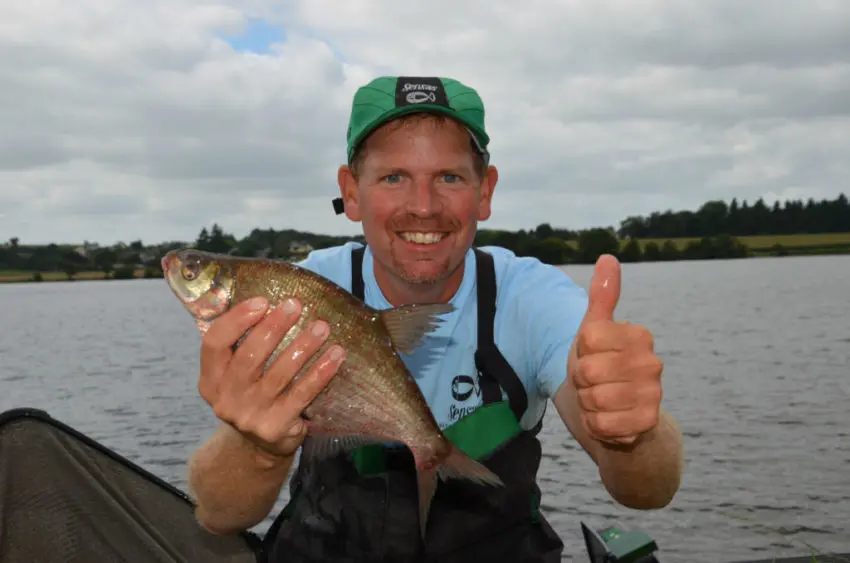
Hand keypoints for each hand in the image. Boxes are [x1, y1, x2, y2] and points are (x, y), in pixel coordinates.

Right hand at [197, 296, 344, 459]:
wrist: (259, 446)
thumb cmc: (252, 395)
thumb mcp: (235, 375)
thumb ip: (242, 345)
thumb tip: (271, 302)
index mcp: (210, 379)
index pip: (214, 343)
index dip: (237, 319)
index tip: (263, 301)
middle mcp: (226, 398)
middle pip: (249, 356)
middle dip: (274, 327)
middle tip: (296, 305)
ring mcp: (250, 415)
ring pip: (280, 374)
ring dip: (303, 346)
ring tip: (322, 327)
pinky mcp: (276, 427)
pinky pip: (302, 394)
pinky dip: (320, 372)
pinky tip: (336, 355)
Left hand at [569, 255, 662, 446]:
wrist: (622, 416)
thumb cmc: (604, 366)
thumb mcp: (596, 330)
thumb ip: (602, 296)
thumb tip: (607, 257)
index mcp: (639, 335)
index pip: (586, 339)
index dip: (580, 351)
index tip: (593, 356)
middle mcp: (652, 363)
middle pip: (587, 371)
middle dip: (581, 381)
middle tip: (595, 382)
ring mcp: (653, 394)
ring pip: (594, 399)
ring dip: (588, 404)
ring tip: (601, 400)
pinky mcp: (648, 423)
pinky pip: (603, 424)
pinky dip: (597, 425)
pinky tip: (609, 420)